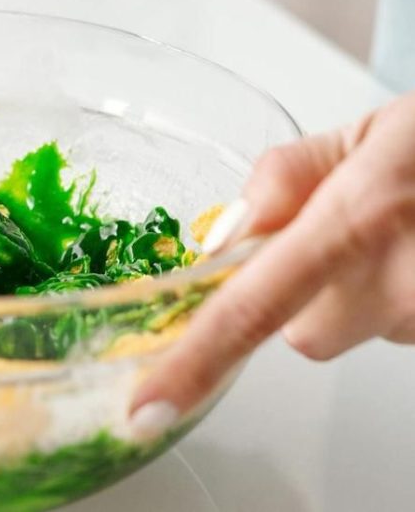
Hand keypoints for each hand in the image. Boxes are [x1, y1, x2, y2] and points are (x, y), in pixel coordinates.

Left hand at [129, 91, 414, 437]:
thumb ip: (282, 179)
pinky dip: (395, 302)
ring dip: (359, 296)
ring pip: (351, 332)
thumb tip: (224, 238)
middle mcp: (395, 285)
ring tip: (403, 237)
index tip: (150, 406)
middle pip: (300, 330)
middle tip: (355, 233)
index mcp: (355, 221)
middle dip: (307, 291)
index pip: (251, 308)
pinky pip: (393, 333)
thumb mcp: (362, 134)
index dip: (193, 364)